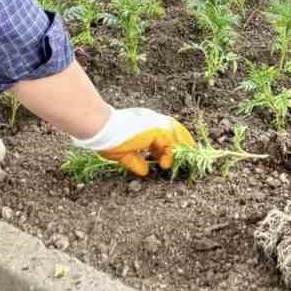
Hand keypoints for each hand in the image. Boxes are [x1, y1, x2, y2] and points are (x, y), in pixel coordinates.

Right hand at [70, 107, 194, 177]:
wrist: (102, 129)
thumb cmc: (107, 139)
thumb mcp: (123, 154)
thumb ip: (135, 161)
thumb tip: (145, 170)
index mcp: (141, 124)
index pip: (160, 132)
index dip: (166, 145)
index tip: (167, 157)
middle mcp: (150, 120)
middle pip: (172, 128)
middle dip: (181, 140)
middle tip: (188, 153)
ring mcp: (154, 123)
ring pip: (174, 132)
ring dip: (180, 145)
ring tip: (184, 159)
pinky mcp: (156, 129)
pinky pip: (170, 141)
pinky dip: (171, 152)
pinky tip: (166, 164)